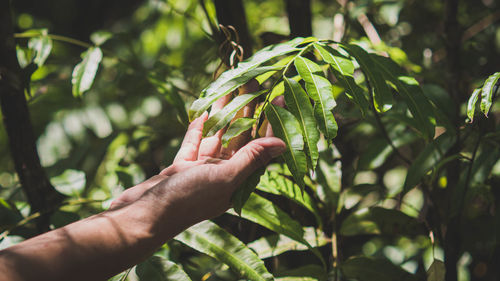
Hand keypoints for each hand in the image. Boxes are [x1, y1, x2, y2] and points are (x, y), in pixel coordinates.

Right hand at [111, 87, 285, 219]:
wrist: (143, 215)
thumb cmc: (186, 200)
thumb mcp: (223, 178)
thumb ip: (250, 159)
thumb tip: (282, 143)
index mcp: (238, 179)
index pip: (260, 146)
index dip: (270, 123)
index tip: (278, 98)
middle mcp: (223, 173)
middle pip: (240, 136)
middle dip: (247, 109)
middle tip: (253, 81)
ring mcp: (201, 169)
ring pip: (217, 135)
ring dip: (224, 112)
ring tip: (230, 85)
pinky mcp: (181, 167)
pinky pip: (194, 142)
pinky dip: (200, 127)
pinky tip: (205, 110)